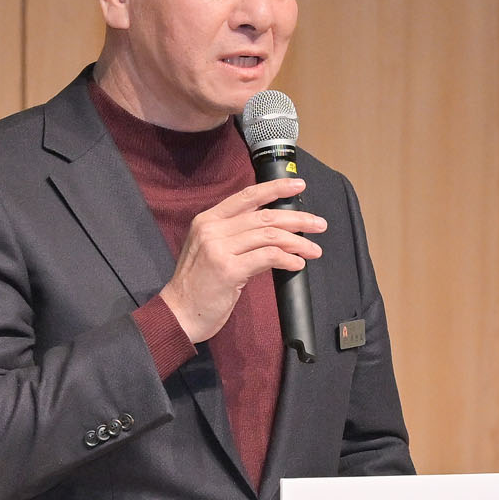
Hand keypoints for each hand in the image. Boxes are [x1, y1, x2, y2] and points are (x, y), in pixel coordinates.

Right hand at [158, 178, 324, 343]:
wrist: (179, 313)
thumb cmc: (199, 285)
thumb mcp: (213, 252)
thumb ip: (239, 239)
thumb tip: (276, 235)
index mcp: (207, 220)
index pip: (247, 196)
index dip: (275, 188)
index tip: (298, 185)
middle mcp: (212, 229)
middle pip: (264, 216)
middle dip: (297, 219)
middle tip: (319, 224)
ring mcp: (219, 248)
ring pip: (270, 235)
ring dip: (298, 242)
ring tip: (314, 249)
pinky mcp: (228, 269)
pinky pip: (267, 257)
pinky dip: (287, 259)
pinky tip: (298, 264)